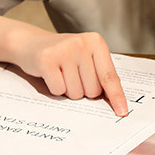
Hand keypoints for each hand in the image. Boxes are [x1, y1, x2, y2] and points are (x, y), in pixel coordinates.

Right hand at [13, 30, 128, 116]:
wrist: (32, 42)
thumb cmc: (64, 54)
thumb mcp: (86, 57)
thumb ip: (100, 73)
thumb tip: (114, 100)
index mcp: (96, 42)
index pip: (110, 76)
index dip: (116, 96)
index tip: (122, 111)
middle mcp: (82, 43)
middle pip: (92, 90)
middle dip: (83, 90)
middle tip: (72, 75)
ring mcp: (64, 50)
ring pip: (75, 93)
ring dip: (68, 90)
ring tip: (61, 73)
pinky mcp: (46, 59)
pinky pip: (58, 91)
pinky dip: (55, 89)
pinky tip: (50, 74)